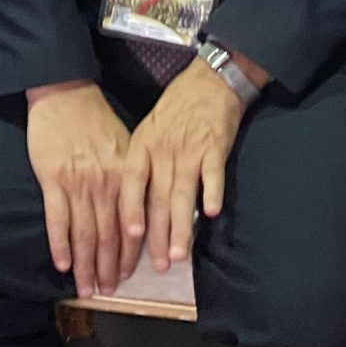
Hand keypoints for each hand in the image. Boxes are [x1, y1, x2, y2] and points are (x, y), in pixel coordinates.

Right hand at [24, 81, 134, 297]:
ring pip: (84, 233)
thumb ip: (131, 179)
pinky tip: (63, 264)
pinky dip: (61, 244)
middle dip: (109, 268)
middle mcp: (104, 184)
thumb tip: (140, 212)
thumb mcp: (125, 146)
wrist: (65, 94)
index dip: (130, 254)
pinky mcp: (52, 179)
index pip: (131, 225)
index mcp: (124, 177)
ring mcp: (77, 183)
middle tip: (109, 291)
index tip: (129, 276)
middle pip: (108, 236)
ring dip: (86, 265)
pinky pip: (57, 219)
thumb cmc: (96, 120)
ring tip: (88, 287)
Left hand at [121, 58, 252, 272]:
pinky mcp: (215, 146)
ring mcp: (189, 148)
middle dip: (158, 236)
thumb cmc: (176, 110)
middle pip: (158, 198)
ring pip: (182, 193)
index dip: (130, 210)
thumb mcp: (149, 131)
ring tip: (180, 254)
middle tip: (159, 265)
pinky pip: (212, 174)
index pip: (131, 183)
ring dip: (181, 226)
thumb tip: (137, 209)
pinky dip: (211, 193)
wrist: (209, 81)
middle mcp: (163, 149)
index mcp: (143, 145)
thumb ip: (144, 166)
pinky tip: (210, 213)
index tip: (130, 237)